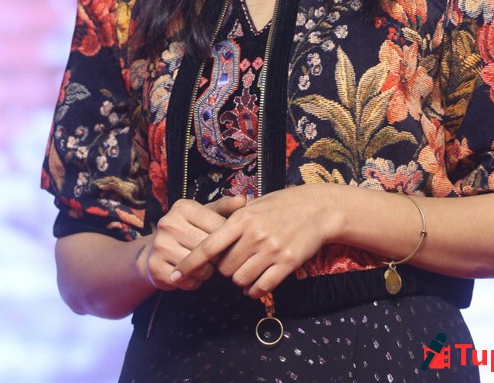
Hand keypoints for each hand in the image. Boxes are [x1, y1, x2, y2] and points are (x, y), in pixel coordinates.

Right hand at [136, 195, 246, 291]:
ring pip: (199, 267)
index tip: (229, 244)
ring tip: (206, 267)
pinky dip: (194, 282)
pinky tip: (192, 275)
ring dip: (207, 272)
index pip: (217, 226)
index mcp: (183, 207)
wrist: (155, 250)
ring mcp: (160, 246)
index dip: (228, 239)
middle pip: (208, 248)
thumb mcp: (205, 215)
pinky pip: (187, 281)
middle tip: (218, 259)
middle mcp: (168, 223)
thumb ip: (224, 208)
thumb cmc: (189, 230)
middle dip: (218, 258)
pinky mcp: (155, 267)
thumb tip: (242, 200)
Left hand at [171, 184, 336, 297]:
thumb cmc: (284, 204)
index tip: (175, 274)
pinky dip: (255, 289)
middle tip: (235, 262)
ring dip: (240, 280)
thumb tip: (213, 234)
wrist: (317, 209)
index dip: (190, 263)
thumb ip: (235, 218)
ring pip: (241, 280)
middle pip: (224, 268)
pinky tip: (258, 281)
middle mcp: (255, 235)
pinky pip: (261, 287)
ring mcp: (271, 250)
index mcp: (243, 218)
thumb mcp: (256, 204)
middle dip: (225, 270)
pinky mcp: (286, 264)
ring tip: (248, 270)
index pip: (208, 245)